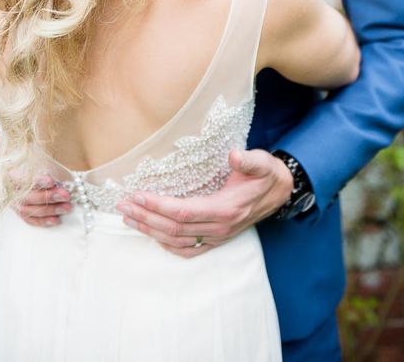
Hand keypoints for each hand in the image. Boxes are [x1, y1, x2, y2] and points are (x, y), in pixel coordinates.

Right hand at [0, 101, 72, 226]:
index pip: (11, 178)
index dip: (30, 181)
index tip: (50, 178)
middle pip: (21, 199)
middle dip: (46, 198)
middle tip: (67, 194)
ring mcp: (4, 193)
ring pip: (25, 210)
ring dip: (48, 209)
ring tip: (68, 205)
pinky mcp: (11, 197)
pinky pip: (24, 215)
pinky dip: (40, 219)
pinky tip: (56, 218)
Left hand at [116, 149, 293, 257]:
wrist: (281, 191)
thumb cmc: (266, 174)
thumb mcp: (262, 162)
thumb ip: (249, 160)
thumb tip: (234, 156)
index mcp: (226, 208)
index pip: (183, 212)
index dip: (158, 206)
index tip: (138, 195)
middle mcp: (220, 227)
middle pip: (174, 228)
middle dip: (146, 217)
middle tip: (122, 205)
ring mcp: (218, 235)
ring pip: (177, 240)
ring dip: (151, 230)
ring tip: (128, 217)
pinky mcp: (217, 238)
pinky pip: (189, 249)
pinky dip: (168, 245)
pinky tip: (153, 235)